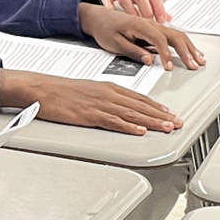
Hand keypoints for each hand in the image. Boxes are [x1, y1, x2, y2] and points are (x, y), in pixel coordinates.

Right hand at [0, 69, 181, 134]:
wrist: (40, 88)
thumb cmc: (58, 90)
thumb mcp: (87, 90)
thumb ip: (104, 99)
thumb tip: (116, 108)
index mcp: (108, 87)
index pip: (139, 98)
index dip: (157, 107)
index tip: (170, 113)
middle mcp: (107, 94)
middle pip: (140, 106)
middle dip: (162, 115)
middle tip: (178, 123)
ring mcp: (99, 104)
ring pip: (131, 114)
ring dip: (152, 121)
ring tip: (167, 128)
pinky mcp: (89, 114)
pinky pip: (112, 121)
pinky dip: (128, 126)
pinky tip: (139, 131)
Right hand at [45, 0, 168, 22]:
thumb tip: (167, 15)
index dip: (159, 7)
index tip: (163, 19)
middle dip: (147, 12)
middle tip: (151, 24)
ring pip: (126, 0)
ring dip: (132, 14)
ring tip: (136, 24)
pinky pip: (108, 2)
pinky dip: (113, 12)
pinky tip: (118, 19)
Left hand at [78, 3, 205, 71]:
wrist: (97, 17)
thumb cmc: (104, 29)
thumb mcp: (114, 43)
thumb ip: (133, 51)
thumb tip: (149, 60)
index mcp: (140, 25)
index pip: (159, 40)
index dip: (166, 54)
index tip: (169, 67)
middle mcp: (150, 23)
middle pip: (174, 36)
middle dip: (186, 51)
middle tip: (194, 65)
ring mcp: (153, 25)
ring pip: (176, 34)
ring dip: (189, 47)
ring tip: (199, 60)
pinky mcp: (153, 29)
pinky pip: (172, 35)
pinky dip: (184, 44)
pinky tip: (190, 51)